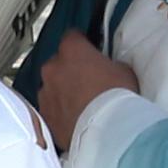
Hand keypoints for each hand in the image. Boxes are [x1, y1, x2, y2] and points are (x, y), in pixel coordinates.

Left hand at [37, 29, 131, 145]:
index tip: (87, 49)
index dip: (81, 43)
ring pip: (51, 86)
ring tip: (81, 102)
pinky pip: (50, 108)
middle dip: (70, 69)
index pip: (72, 37)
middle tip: (87, 80)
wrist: (105, 130)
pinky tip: (74, 117)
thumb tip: (107, 67)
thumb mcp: (123, 70)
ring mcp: (45, 92)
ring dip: (62, 91)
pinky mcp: (44, 115)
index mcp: (72, 50)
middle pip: (58, 63)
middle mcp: (53, 68)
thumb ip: (109, 64)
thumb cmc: (116, 98)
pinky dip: (59, 111)